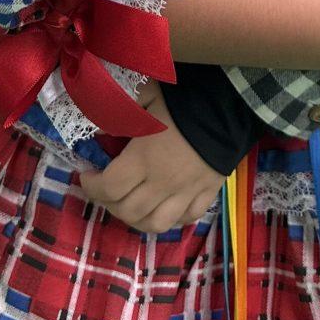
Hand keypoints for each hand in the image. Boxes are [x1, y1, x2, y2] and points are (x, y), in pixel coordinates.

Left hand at [78, 88, 225, 234]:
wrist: (233, 106)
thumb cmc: (185, 100)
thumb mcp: (146, 95)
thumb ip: (118, 111)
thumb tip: (96, 129)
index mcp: (143, 159)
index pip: (108, 187)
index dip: (90, 186)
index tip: (86, 174)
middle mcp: (162, 184)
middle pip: (127, 211)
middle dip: (108, 203)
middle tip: (105, 189)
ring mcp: (186, 193)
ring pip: (155, 224)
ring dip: (136, 219)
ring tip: (129, 205)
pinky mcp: (207, 194)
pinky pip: (185, 218)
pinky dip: (171, 219)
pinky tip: (165, 207)